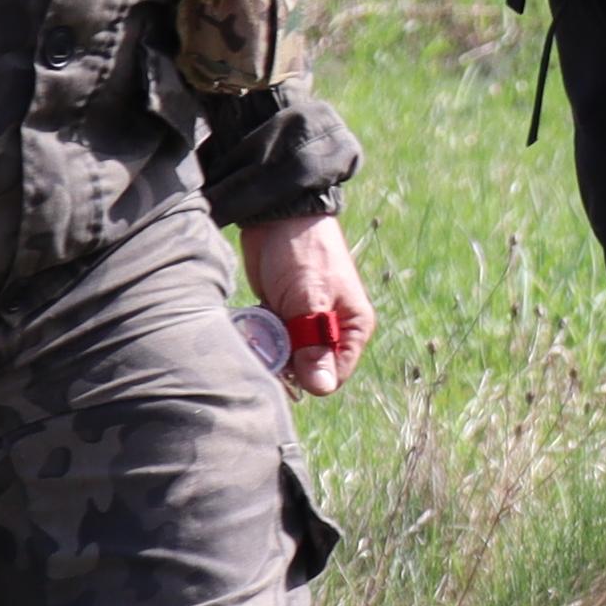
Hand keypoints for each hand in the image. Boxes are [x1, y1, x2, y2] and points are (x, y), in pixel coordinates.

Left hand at [236, 210, 372, 393]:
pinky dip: (260, 337)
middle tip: (266, 343)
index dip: (308, 376)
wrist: (277, 217)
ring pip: (286, 358)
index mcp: (352, 328)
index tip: (284, 361)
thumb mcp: (309, 301)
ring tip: (258, 328)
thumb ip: (314, 345)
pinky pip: (272, 341)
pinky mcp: (283, 316)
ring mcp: (305, 324)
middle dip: (284, 364)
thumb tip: (322, 388)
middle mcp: (332, 331)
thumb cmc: (304, 253)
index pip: (333, 376)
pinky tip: (252, 322)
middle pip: (308, 371)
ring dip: (269, 350)